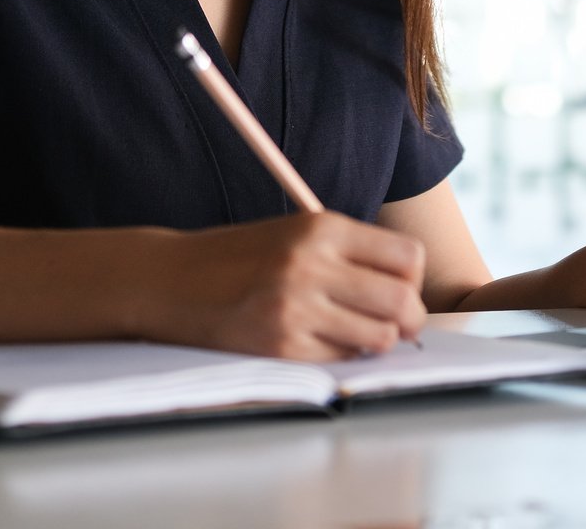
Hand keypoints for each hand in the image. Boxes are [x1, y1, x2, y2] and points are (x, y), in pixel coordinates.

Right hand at [142, 211, 426, 361]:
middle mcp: (312, 264)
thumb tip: (410, 290)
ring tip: (358, 332)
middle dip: (410, 318)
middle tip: (401, 323)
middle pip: (403, 300)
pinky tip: (322, 340)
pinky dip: (342, 354)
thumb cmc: (240, 256)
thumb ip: (350, 252)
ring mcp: (295, 308)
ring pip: (380, 337)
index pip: (408, 256)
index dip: (414, 278)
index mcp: (322, 227)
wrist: (171, 279)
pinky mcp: (280, 346)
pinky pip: (341, 358)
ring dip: (378, 340)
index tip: (403, 287)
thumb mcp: (296, 232)